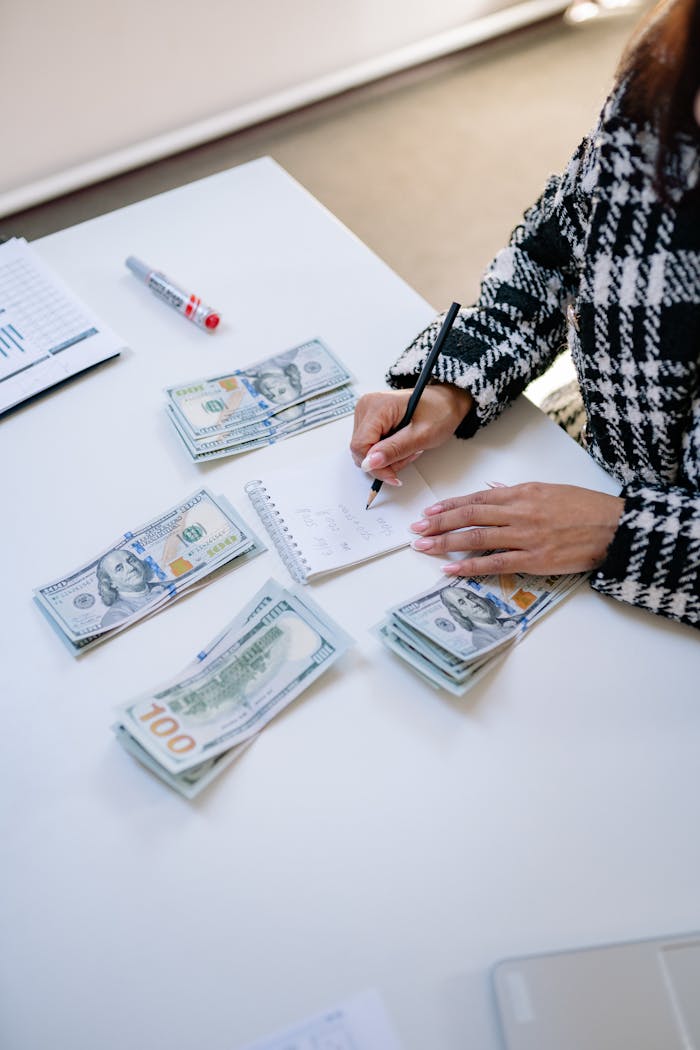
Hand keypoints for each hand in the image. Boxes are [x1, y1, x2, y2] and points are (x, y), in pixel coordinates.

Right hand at [350, 384, 472, 484]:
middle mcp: (366, 407)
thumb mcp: (421, 435)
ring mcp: (367, 413)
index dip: (375, 466)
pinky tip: (402, 446)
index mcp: (377, 406)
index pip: (360, 446)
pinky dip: (386, 452)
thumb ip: (395, 449)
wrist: (446, 401)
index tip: (393, 475)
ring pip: (365, 450)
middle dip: (384, 462)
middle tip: (408, 456)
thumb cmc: (440, 411)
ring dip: (386, 458)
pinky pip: (370, 445)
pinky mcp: (370, 420)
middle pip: (360, 450)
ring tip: (408, 449)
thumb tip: (371, 463)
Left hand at [409, 483, 624, 575]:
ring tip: (423, 548)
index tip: (428, 512)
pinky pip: (495, 563)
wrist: (614, 527)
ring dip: (446, 544)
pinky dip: (470, 567)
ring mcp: (525, 536)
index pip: (476, 499)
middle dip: (438, 524)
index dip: (449, 506)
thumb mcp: (548, 490)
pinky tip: (451, 570)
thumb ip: (516, 493)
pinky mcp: (534, 559)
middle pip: (469, 517)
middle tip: (416, 530)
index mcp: (522, 493)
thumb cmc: (585, 508)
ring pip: (476, 539)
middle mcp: (519, 512)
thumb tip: (491, 492)